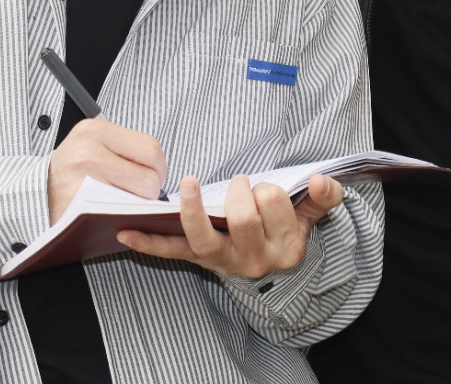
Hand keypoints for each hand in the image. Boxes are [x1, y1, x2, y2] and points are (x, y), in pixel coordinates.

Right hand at [47, 118, 167, 221]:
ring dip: (138, 205)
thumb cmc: (74, 172)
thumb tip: (162, 171)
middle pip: (149, 176)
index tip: (150, 178)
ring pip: (139, 196)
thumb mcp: (95, 147)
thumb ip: (126, 151)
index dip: (158, 168)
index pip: (151, 149)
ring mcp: (81, 176)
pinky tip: (114, 214)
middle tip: (135, 195)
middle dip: (150, 191)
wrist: (35, 194)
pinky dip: (123, 217)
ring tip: (123, 203)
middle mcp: (86, 148)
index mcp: (95, 130)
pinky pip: (119, 213)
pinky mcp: (76, 203)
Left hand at [116, 173, 343, 278]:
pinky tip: (126, 233)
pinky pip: (171, 254)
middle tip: (240, 184)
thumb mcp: (311, 217)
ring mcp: (224, 262)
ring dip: (192, 210)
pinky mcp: (199, 262)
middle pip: (243, 218)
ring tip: (189, 184)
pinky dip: (148, 244)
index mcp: (286, 245)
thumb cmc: (287, 231)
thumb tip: (323, 180)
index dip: (266, 189)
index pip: (272, 204)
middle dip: (240, 192)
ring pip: (205, 238)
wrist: (274, 271)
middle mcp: (255, 259)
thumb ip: (323, 198)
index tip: (264, 190)